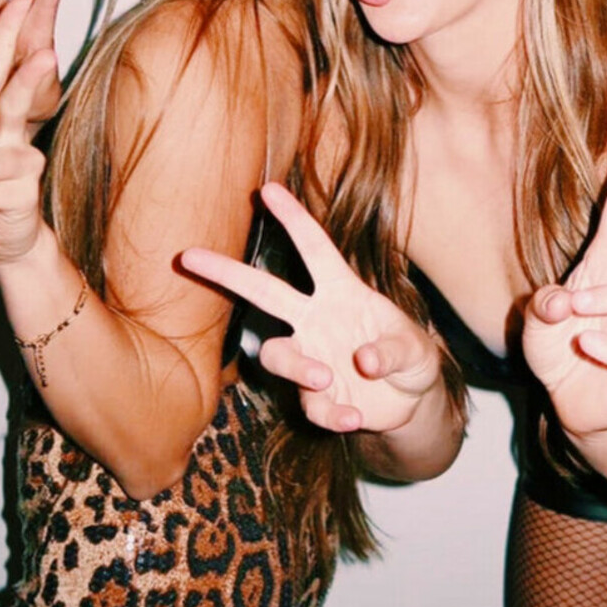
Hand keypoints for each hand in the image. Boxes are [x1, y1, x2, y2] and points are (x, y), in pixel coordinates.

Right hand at [181, 184, 441, 433]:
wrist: (411, 405)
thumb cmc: (411, 360)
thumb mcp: (417, 350)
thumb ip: (393, 349)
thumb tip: (363, 360)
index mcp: (342, 292)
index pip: (314, 249)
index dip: (293, 219)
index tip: (268, 190)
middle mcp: (317, 320)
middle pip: (264, 291)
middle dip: (227, 272)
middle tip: (189, 255)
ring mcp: (312, 358)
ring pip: (276, 353)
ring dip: (296, 366)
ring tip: (325, 379)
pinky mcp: (316, 398)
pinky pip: (311, 405)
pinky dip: (332, 414)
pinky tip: (356, 417)